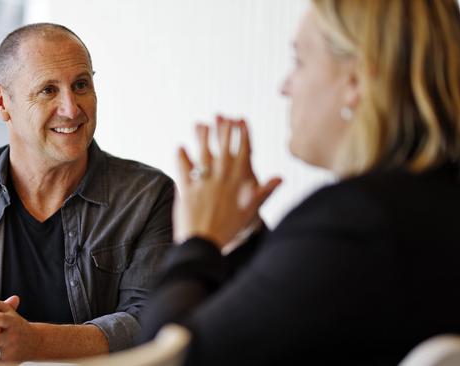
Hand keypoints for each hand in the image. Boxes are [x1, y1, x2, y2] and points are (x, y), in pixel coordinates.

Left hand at [173, 116, 281, 247]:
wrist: (204, 244)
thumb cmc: (229, 231)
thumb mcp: (250, 212)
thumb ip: (263, 192)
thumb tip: (280, 178)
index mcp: (237, 182)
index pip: (242, 152)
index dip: (242, 134)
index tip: (241, 120)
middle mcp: (220, 178)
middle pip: (222, 148)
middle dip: (223, 129)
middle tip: (222, 115)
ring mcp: (202, 182)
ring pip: (203, 153)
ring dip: (202, 137)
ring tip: (200, 124)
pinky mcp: (185, 189)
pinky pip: (182, 168)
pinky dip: (181, 157)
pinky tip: (179, 146)